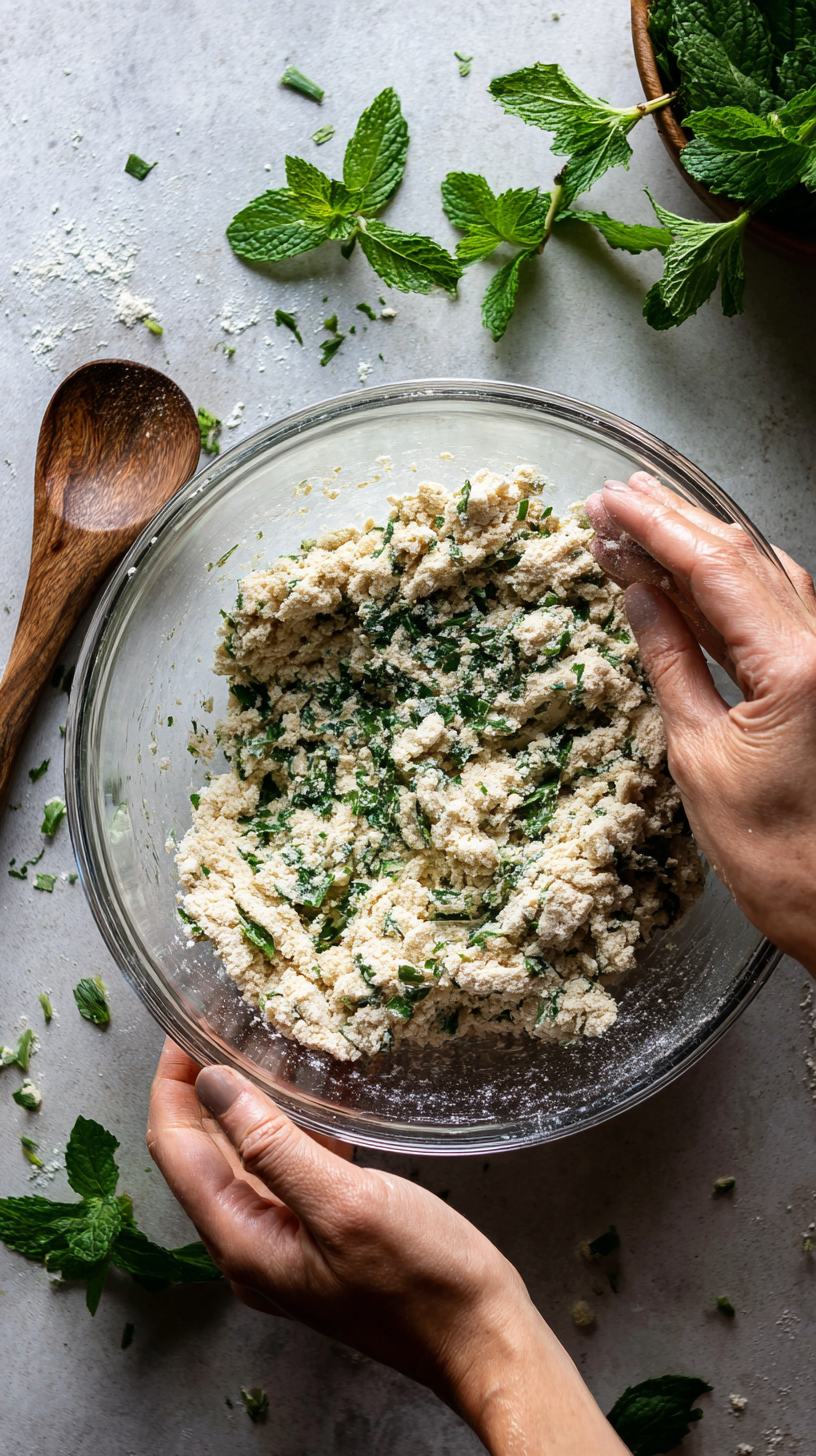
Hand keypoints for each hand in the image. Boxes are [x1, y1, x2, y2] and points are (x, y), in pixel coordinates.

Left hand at [147, 1039, 626, 1455]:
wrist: (481, 1341)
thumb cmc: (422, 1280)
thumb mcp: (345, 1204)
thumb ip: (272, 1145)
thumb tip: (212, 1084)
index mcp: (243, 1242)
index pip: (176, 1149)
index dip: (172, 1084)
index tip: (185, 1027)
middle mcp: (251, 1246)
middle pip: (201, 1155)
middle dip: (200, 1089)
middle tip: (218, 1025)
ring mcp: (286, 1245)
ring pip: (244, 1161)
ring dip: (246, 1105)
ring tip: (260, 1047)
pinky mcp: (322, 1240)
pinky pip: (287, 1174)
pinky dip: (291, 1130)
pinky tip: (316, 1099)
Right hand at [586, 471, 815, 974]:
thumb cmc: (777, 855)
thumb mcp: (700, 756)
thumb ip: (669, 662)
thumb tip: (637, 596)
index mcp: (797, 665)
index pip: (717, 566)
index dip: (658, 526)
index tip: (610, 503)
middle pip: (744, 557)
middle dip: (675, 523)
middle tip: (618, 500)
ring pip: (762, 575)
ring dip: (700, 548)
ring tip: (643, 526)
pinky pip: (775, 610)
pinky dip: (727, 589)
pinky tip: (687, 580)